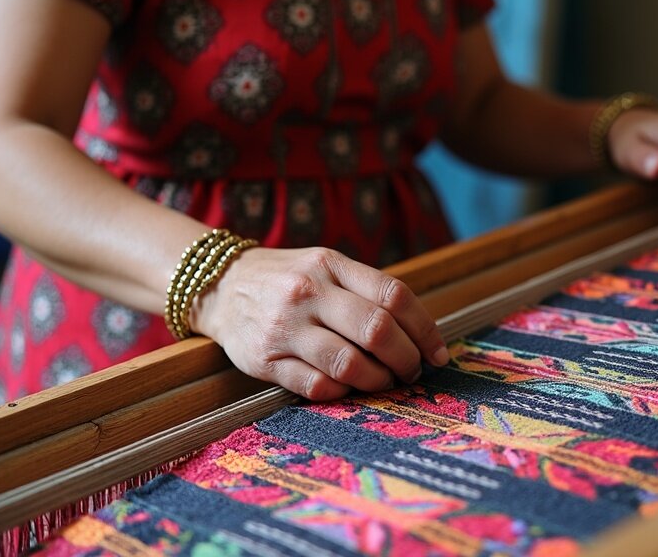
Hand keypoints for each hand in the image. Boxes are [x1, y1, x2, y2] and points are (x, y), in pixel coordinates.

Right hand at [189, 247, 448, 399]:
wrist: (220, 287)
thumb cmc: (288, 280)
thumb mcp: (325, 266)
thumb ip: (366, 291)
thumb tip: (420, 334)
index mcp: (330, 265)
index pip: (393, 296)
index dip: (424, 329)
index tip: (437, 353)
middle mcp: (307, 293)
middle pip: (377, 330)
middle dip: (406, 359)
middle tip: (412, 371)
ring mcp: (284, 328)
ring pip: (350, 364)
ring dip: (379, 380)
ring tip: (384, 381)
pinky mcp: (264, 361)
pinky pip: (318, 386)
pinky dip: (343, 391)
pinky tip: (349, 386)